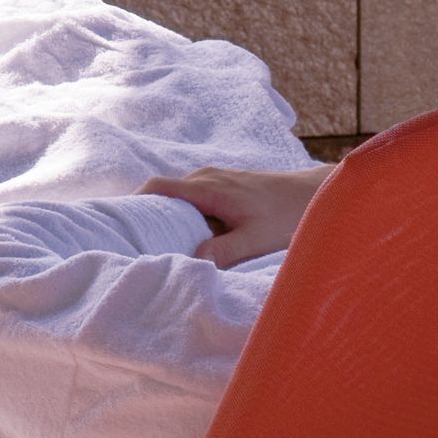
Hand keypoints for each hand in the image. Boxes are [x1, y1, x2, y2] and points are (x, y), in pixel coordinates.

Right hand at [137, 164, 330, 267]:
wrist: (315, 195)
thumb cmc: (288, 216)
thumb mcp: (256, 239)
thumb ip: (225, 250)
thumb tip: (193, 260)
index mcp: (208, 187)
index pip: (159, 187)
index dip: (136, 201)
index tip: (121, 222)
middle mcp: (207, 177)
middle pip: (167, 193)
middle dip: (152, 215)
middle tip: (140, 244)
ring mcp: (217, 179)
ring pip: (182, 197)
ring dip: (172, 217)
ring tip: (164, 245)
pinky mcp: (227, 187)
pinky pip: (196, 198)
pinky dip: (189, 216)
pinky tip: (195, 238)